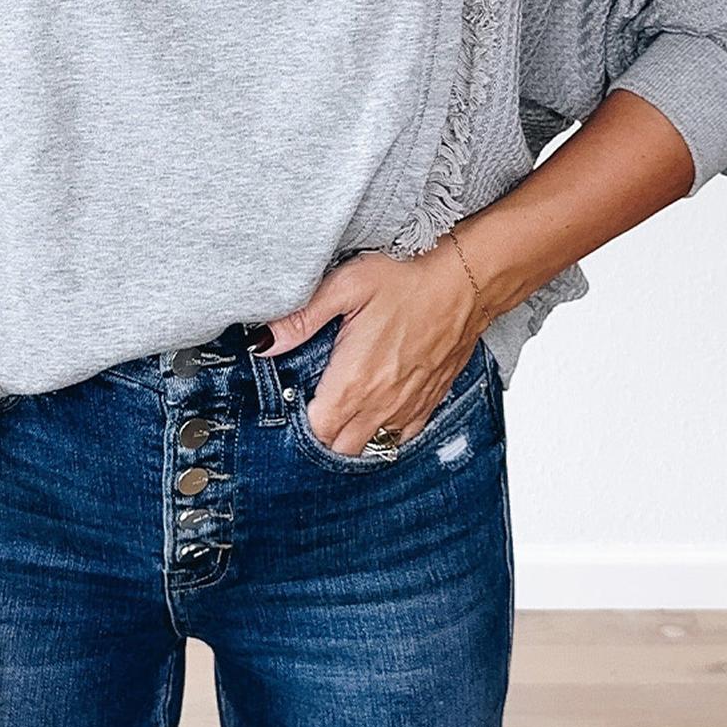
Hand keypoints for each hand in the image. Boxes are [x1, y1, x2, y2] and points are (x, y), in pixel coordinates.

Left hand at [249, 246, 483, 455]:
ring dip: (350, 436)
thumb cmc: (406, 279)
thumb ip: (300, 318)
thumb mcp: (345, 287)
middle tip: (311, 404)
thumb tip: (261, 342)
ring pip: (370, 447)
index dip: (297, 422)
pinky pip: (400, 439)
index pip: (315, 431)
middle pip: (339, 448)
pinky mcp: (429, 403)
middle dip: (320, 434)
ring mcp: (408, 408)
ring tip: (339, 409)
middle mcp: (381, 405)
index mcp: (354, 381)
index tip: (292, 401)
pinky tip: (373, 410)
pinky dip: (382, 433)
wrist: (466, 281)